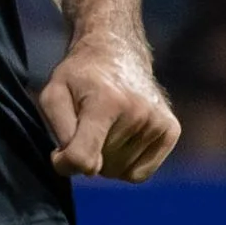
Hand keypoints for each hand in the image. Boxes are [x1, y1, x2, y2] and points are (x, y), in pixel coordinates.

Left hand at [38, 35, 178, 182]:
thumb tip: (80, 167)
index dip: (65, 163)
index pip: (83, 158)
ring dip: (107, 159)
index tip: (59, 153)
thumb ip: (60, 131)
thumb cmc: (80, 76)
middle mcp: (138, 112)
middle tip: (88, 126)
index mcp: (106, 102)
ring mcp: (157, 122)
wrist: (117, 50)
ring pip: (119, 172)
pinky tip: (122, 138)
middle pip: (100, 167)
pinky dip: (126, 164)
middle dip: (89, 154)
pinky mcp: (170, 130)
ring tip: (106, 128)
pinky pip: (139, 174)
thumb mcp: (54, 94)